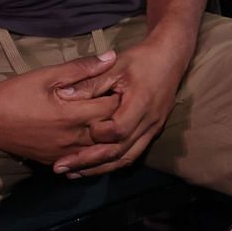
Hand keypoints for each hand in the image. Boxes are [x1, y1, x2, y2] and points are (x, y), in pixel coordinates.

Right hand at [0, 52, 122, 165]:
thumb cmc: (15, 93)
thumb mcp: (48, 75)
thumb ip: (82, 68)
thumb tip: (112, 57)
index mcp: (73, 116)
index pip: (112, 108)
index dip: (121, 96)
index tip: (124, 87)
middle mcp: (72, 138)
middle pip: (109, 131)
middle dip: (119, 117)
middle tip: (125, 103)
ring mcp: (62, 152)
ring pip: (98, 149)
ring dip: (107, 136)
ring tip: (112, 121)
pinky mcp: (53, 160)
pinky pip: (81, 159)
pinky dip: (91, 150)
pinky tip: (95, 140)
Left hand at [50, 35, 190, 177]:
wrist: (171, 56)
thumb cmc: (141, 59)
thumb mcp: (114, 66)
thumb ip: (90, 82)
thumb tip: (62, 96)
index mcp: (142, 103)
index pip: (117, 130)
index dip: (96, 134)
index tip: (77, 128)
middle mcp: (150, 121)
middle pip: (120, 151)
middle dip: (89, 162)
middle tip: (61, 168)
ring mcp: (154, 128)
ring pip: (127, 157)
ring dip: (100, 168)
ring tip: (74, 174)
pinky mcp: (153, 131)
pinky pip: (133, 153)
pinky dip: (113, 162)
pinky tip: (95, 166)